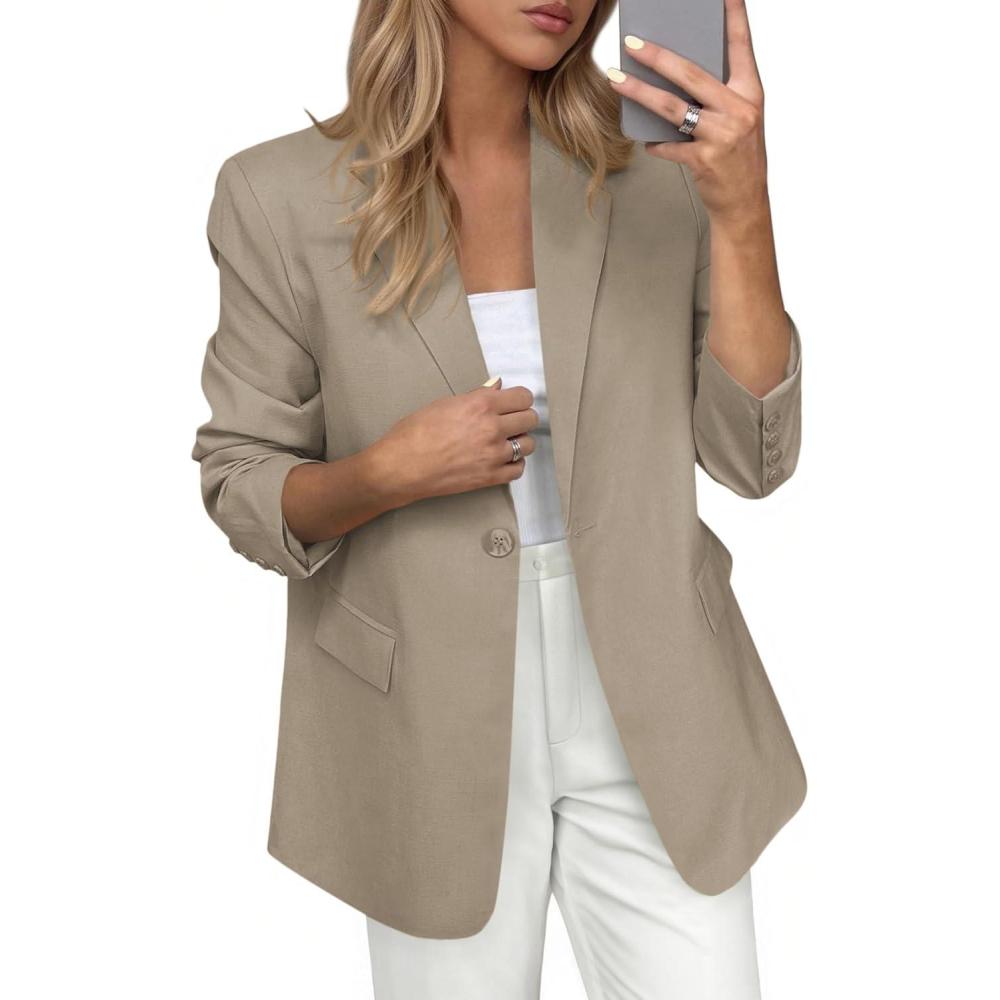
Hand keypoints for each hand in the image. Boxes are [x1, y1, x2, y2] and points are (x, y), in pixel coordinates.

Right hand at [368, 378, 538, 507]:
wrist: (401, 467)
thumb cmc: (413, 434)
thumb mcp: (443, 404)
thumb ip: (475, 396)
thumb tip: (495, 387)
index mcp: (480, 404)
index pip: (522, 397)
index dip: (519, 399)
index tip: (514, 402)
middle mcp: (491, 428)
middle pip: (530, 419)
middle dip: (522, 418)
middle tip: (511, 421)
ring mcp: (493, 454)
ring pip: (527, 444)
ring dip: (520, 441)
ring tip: (505, 441)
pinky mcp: (489, 477)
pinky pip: (518, 469)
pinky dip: (514, 464)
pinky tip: (502, 459)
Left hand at [607, 0, 768, 225]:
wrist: (745, 203)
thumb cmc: (739, 157)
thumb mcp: (739, 119)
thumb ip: (717, 95)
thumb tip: (677, 74)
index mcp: (751, 93)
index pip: (741, 45)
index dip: (733, 16)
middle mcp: (739, 110)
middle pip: (692, 74)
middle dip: (658, 56)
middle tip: (632, 43)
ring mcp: (722, 135)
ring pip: (672, 107)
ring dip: (639, 92)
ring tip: (616, 79)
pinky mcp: (704, 160)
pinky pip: (669, 145)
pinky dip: (655, 142)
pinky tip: (647, 140)